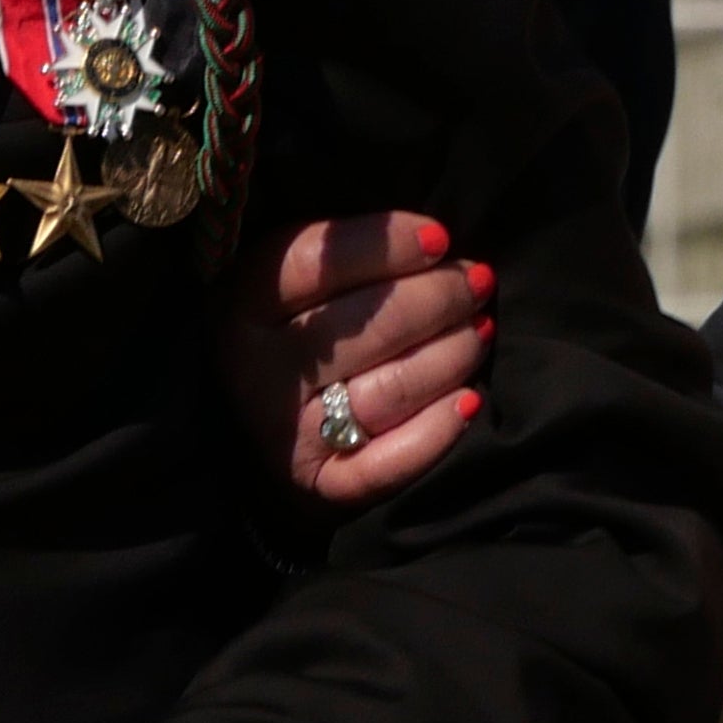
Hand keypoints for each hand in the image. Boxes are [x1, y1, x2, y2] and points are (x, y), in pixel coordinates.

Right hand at [218, 211, 491, 506]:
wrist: (246, 437)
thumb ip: (338, 256)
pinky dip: (439, 428)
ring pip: (393, 387)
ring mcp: (288, 433)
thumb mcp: (286, 285)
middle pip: (370, 324)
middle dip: (441, 296)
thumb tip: (432, 240)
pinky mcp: (321, 484)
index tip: (438, 237)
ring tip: (479, 330)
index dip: (385, 244)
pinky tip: (469, 399)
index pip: (319, 263)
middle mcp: (259, 371)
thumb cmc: (288, 335)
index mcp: (244, 304)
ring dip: (454, 353)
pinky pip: (392, 460)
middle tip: (477, 282)